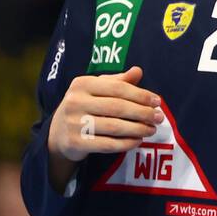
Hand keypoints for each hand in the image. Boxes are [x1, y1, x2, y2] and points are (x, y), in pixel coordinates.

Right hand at [48, 65, 162, 162]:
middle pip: (118, 107)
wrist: (57, 134)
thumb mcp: (96, 90)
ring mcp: (73, 123)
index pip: (118, 88)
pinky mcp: (75, 143)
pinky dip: (126, 143)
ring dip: (138, 129)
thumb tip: (138, 71)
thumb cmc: (84, 107)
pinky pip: (108, 144)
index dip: (141, 95)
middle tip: (159, 118)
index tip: (157, 102)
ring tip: (151, 130)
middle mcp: (75, 102)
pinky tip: (138, 140)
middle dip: (143, 113)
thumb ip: (118, 81)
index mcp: (82, 84)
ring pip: (114, 127)